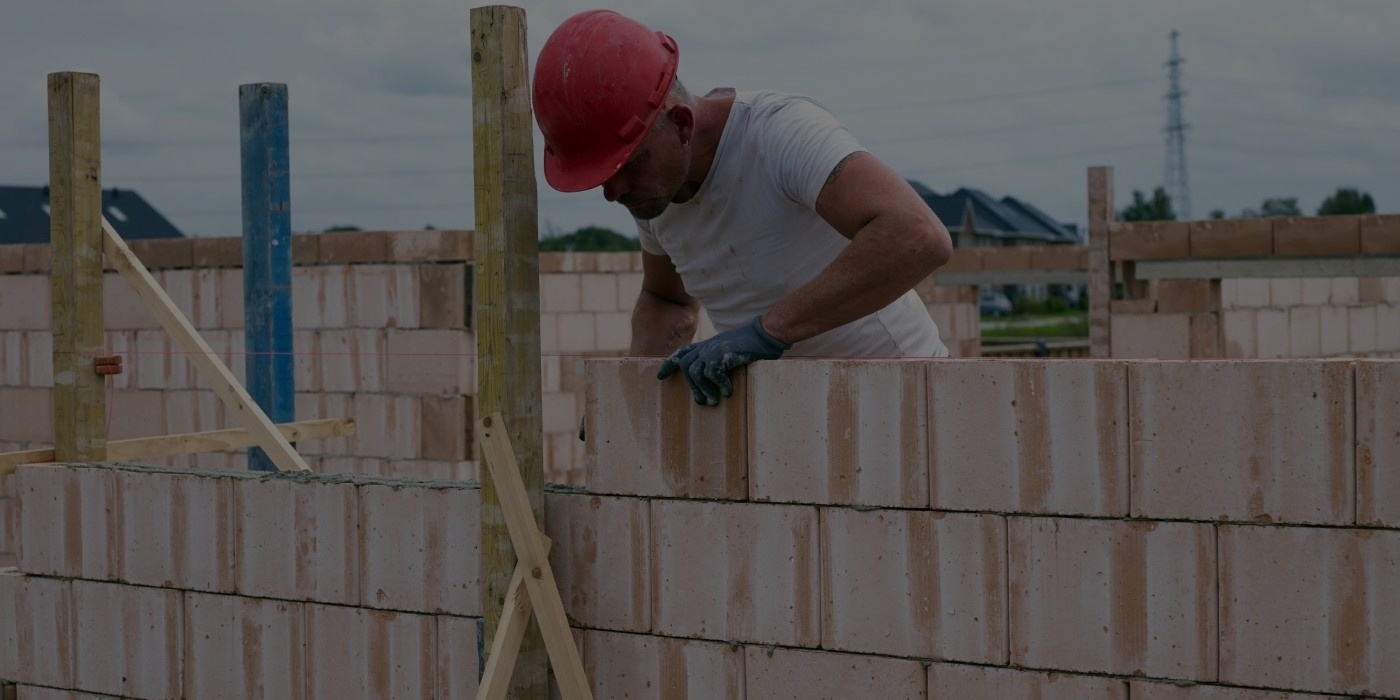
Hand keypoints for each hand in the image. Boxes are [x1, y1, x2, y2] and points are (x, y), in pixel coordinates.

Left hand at [657, 316, 791, 405]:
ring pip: (695, 372)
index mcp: (707, 346)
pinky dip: (719, 384)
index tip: (660, 377)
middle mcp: (706, 346)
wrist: (764, 335)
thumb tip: (712, 386)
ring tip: (714, 401)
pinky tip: (728, 391)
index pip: (682, 353)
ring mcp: (713, 349)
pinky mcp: (722, 354)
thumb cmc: (752, 346)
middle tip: (702, 401)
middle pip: (686, 367)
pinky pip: (712, 373)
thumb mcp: (729, 353)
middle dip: (693, 387)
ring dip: (704, 389)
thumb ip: (718, 363)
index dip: (669, 364)